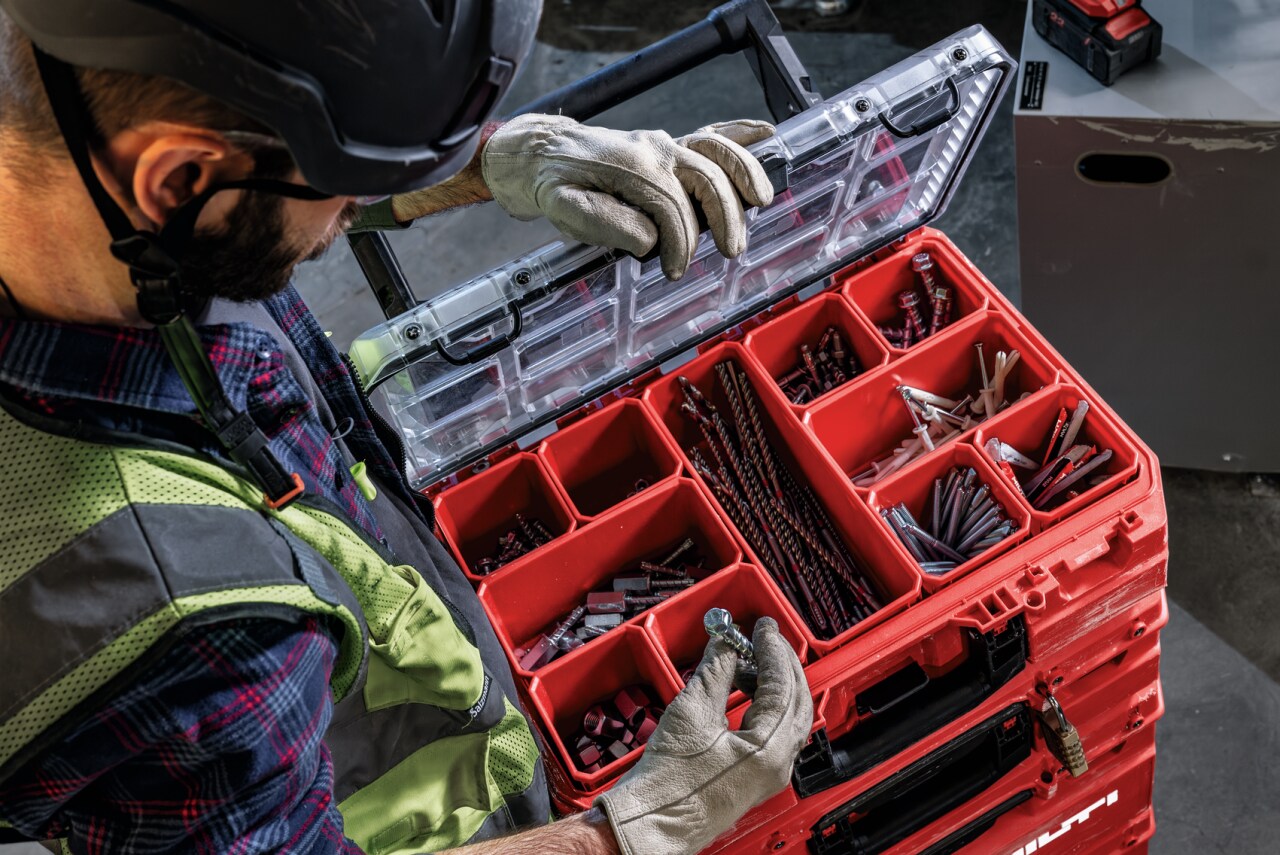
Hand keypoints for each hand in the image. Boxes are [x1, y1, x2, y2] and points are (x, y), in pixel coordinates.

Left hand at [481, 114, 775, 279]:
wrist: (541, 154)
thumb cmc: (554, 186)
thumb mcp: (563, 209)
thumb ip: (601, 222)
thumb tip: (647, 237)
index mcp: (629, 167)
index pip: (670, 205)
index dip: (679, 243)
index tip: (673, 271)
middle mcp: (654, 149)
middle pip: (705, 176)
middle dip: (724, 216)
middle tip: (731, 251)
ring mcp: (665, 144)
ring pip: (717, 151)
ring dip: (744, 175)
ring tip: (761, 202)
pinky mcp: (669, 146)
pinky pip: (712, 134)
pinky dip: (743, 134)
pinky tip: (768, 137)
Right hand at [594, 618, 811, 854]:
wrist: (648, 826)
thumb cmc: (665, 786)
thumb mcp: (690, 713)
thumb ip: (715, 670)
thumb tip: (726, 642)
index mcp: (768, 750)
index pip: (783, 685)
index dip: (772, 649)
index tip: (761, 628)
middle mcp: (778, 765)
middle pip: (797, 701)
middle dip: (781, 664)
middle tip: (764, 638)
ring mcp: (769, 774)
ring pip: (789, 717)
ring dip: (774, 684)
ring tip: (748, 660)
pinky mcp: (756, 777)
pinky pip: (775, 732)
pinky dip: (765, 705)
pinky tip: (742, 690)